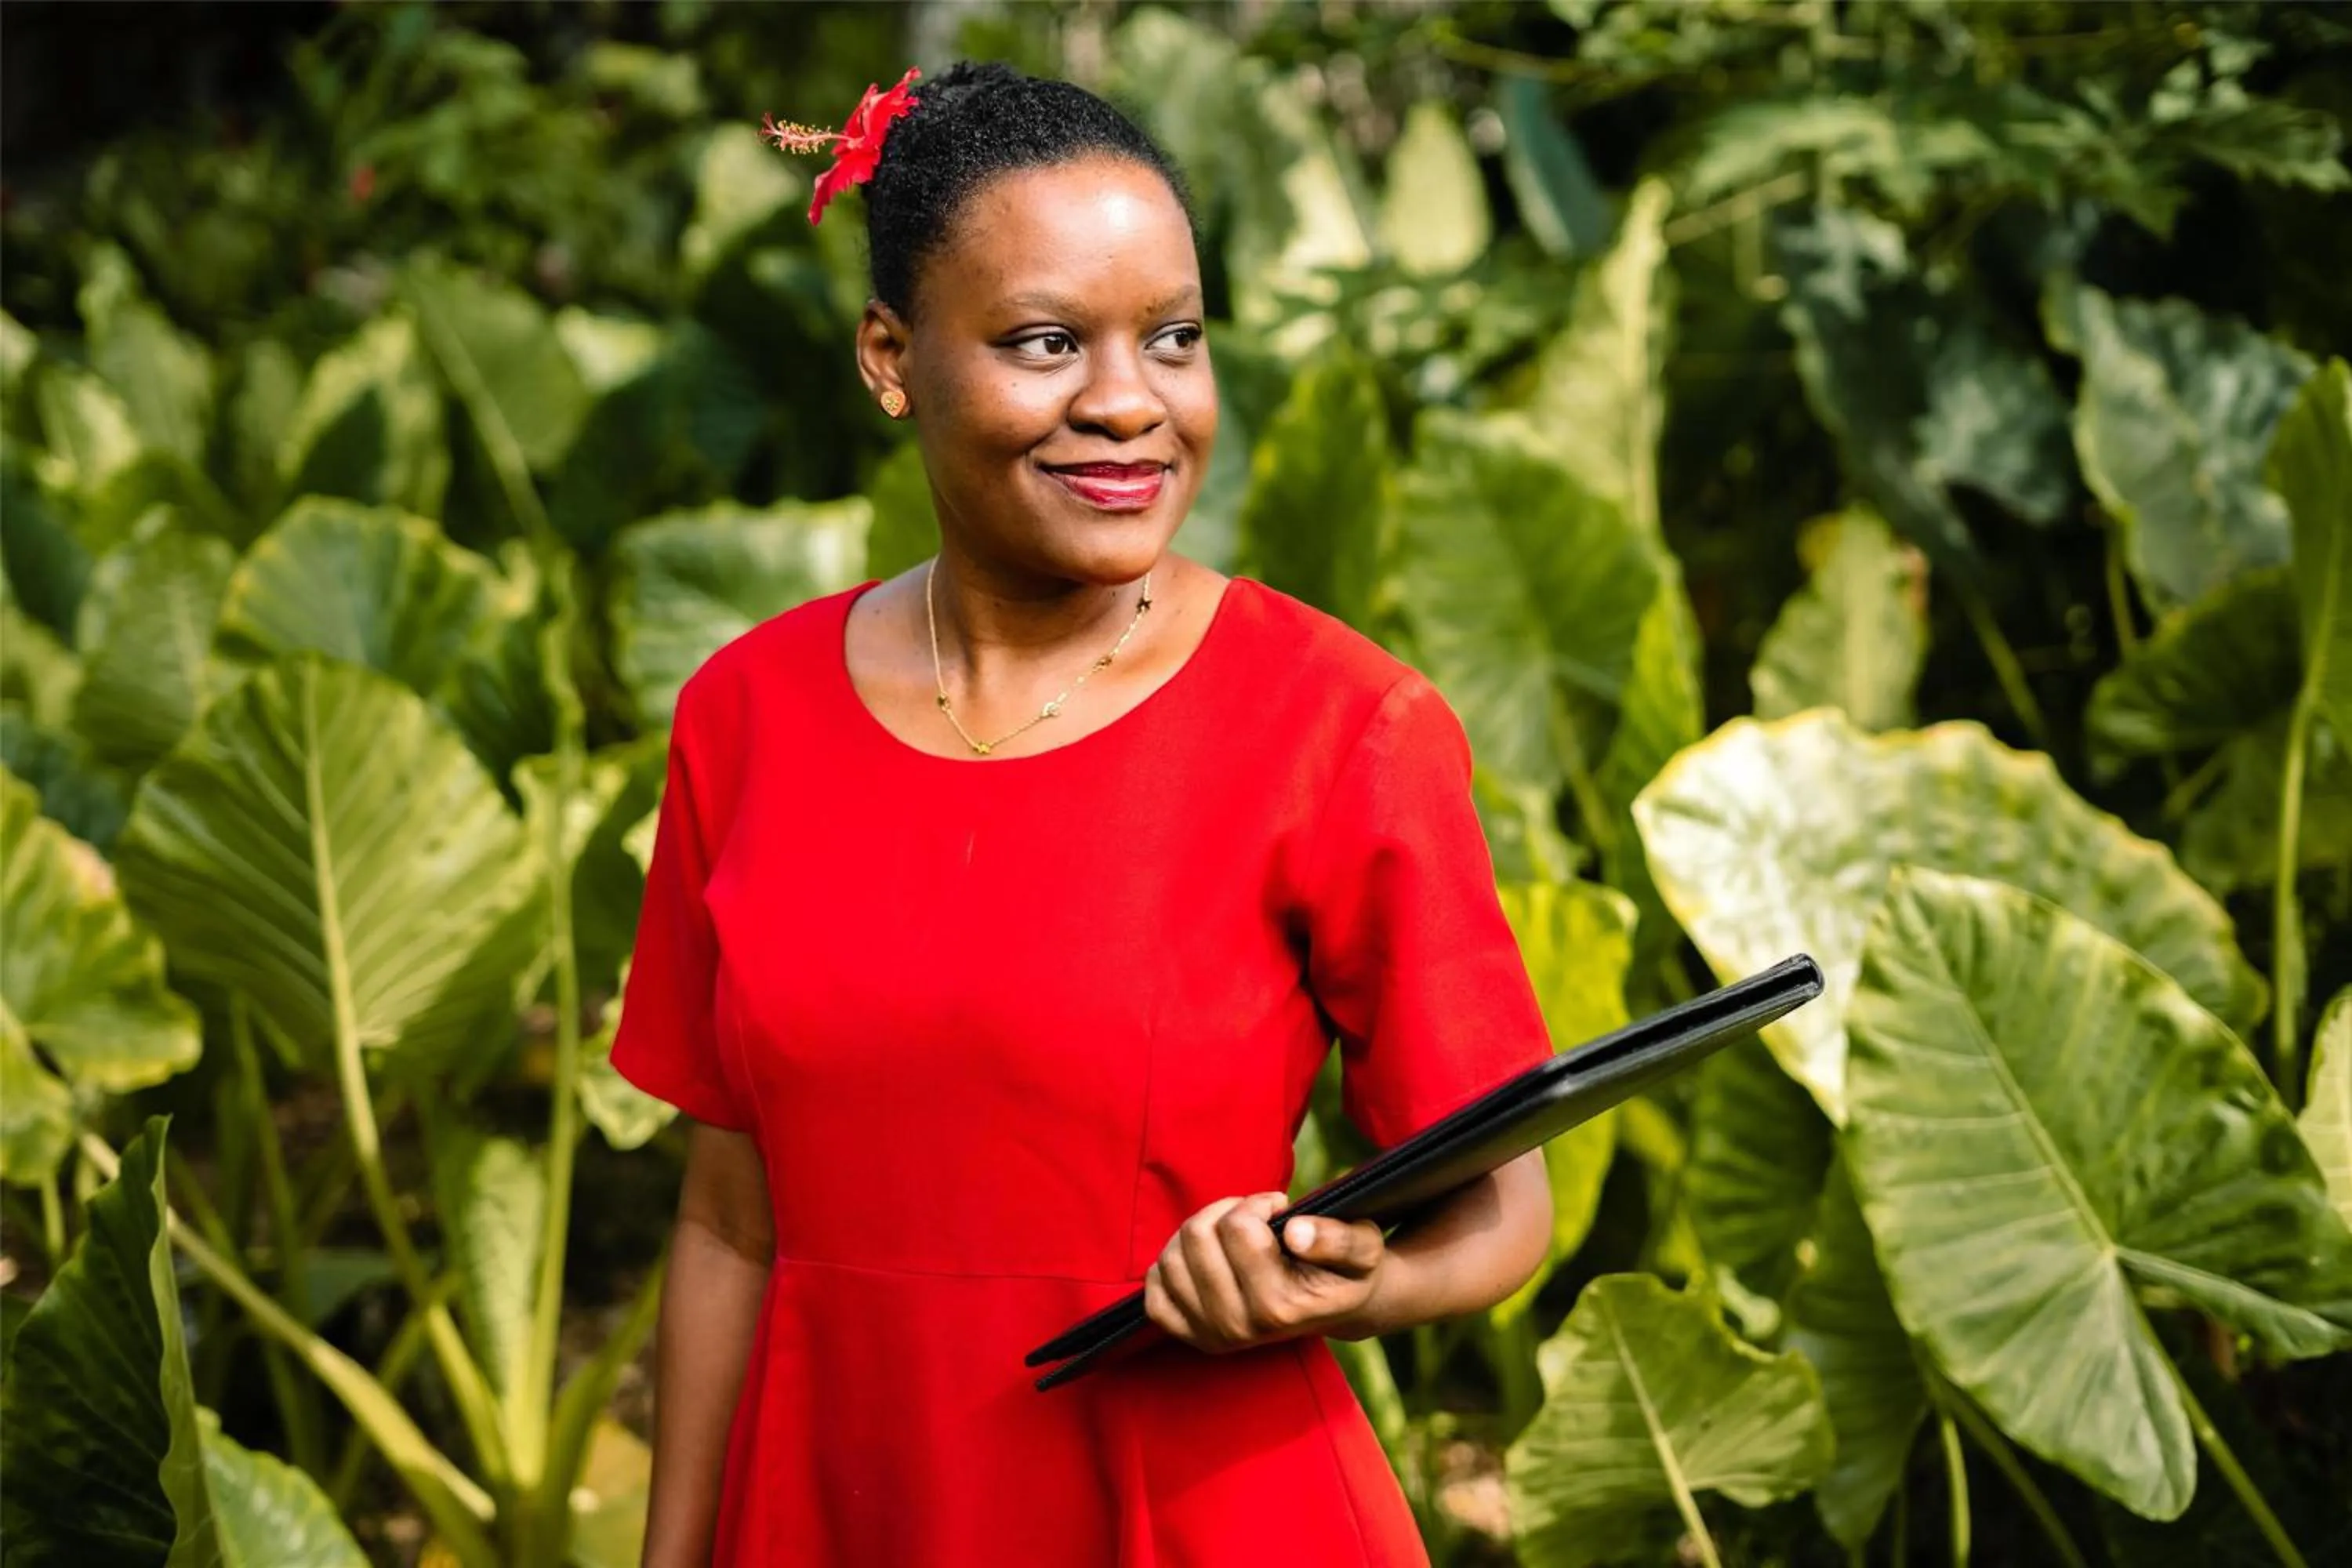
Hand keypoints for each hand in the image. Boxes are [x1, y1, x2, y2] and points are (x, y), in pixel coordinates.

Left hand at [1140, 1191, 1388, 1355]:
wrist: (1335, 1307)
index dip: (1259, 1203)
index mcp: (1280, 1307)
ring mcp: (1211, 1335)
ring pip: (1170, 1257)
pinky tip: (1205, 1258)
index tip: (1280, 1210)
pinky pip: (1154, 1290)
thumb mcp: (1363, 1246)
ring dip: (1200, 1232)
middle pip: (1197, 1236)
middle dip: (1226, 1211)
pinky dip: (1172, 1264)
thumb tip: (1295, 1232)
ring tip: (1233, 1236)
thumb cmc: (1347, 1269)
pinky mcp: (1189, 1335)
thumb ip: (1337, 1238)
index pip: (1238, 1228)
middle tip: (1255, 1219)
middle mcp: (1240, 1328)